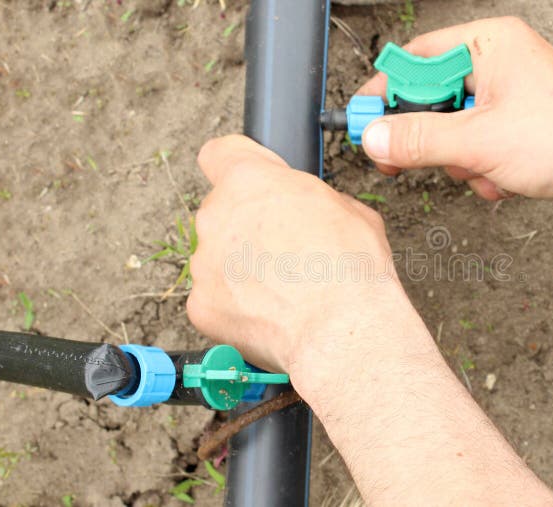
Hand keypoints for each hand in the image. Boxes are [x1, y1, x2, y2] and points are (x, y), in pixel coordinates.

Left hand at [187, 135, 403, 375]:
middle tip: (286, 250)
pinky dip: (236, 307)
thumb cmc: (351, 268)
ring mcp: (204, 263)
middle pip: (223, 211)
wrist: (342, 330)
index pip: (220, 153)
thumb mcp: (350, 209)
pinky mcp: (201, 306)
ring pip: (218, 257)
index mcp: (250, 181)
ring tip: (283, 290)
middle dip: (248, 227)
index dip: (238, 165)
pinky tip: (270, 315)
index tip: (252, 181)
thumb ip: (311, 199)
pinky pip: (215, 299)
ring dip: (242, 268)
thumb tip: (310, 211)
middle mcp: (216, 216)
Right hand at [358, 17, 552, 214]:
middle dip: (432, 138)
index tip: (361, 121)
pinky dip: (482, 170)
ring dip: (461, 161)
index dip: (385, 92)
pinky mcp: (518, 128)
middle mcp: (499, 63)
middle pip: (431, 98)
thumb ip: (418, 139)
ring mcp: (509, 97)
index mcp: (490, 43)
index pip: (416, 59)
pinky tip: (505, 180)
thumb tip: (374, 137)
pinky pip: (476, 149)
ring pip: (452, 131)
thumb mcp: (478, 141)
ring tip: (486, 170)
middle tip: (403, 160)